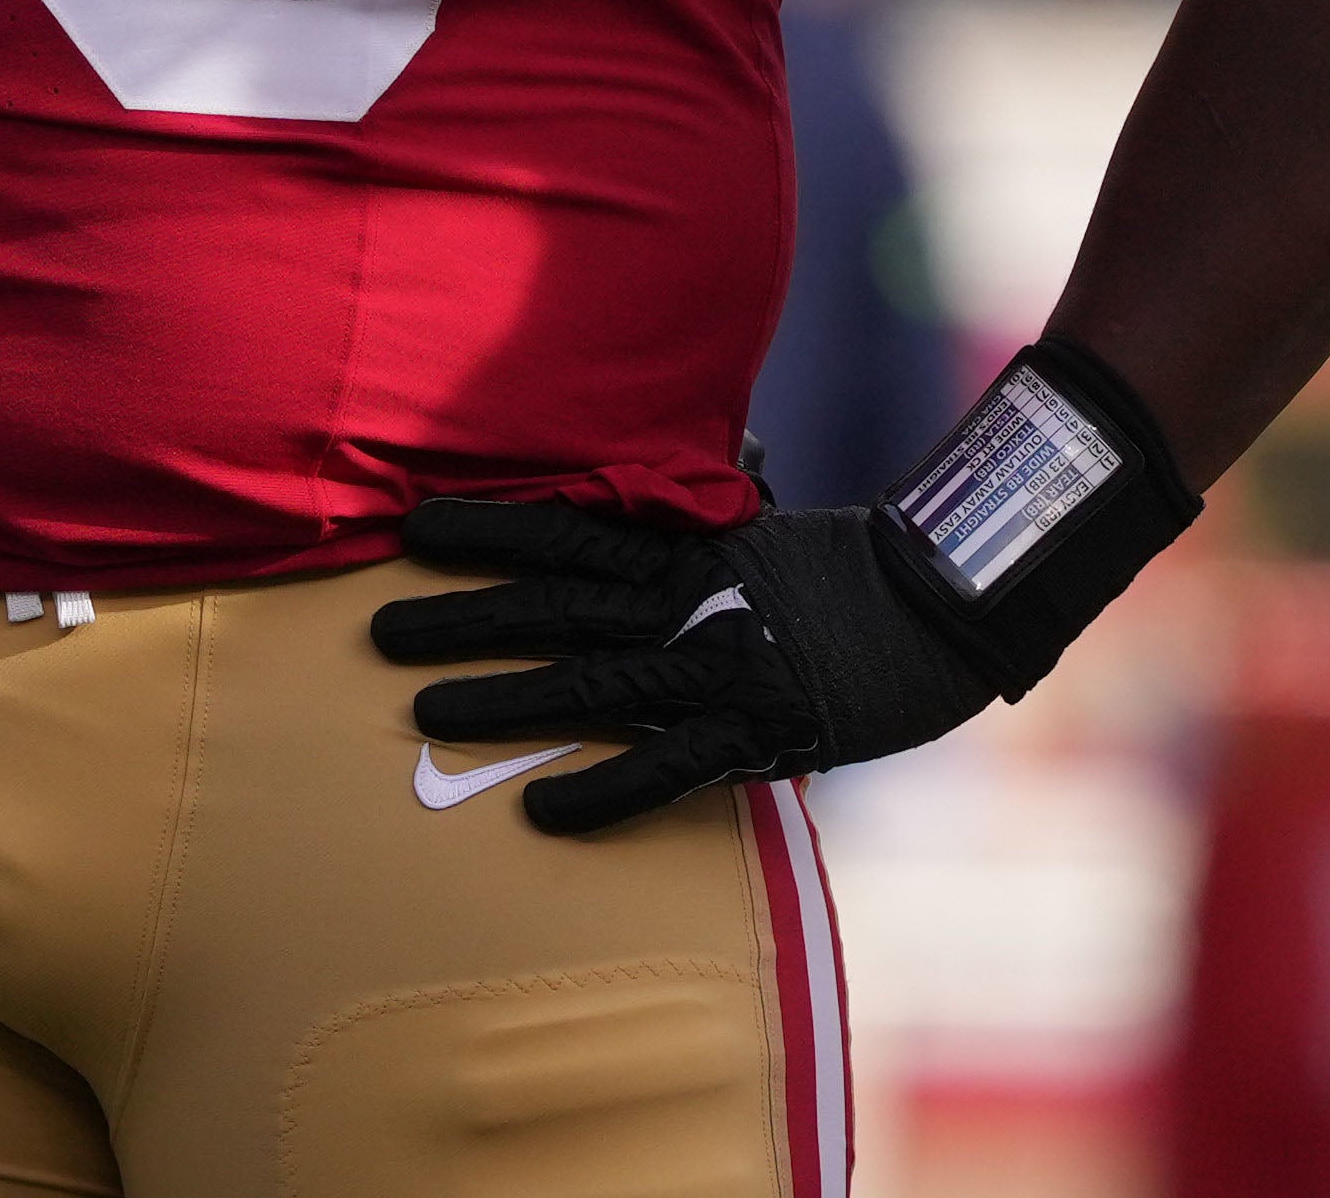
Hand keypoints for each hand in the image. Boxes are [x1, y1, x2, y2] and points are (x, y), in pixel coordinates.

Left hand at [370, 497, 994, 833]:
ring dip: (503, 697)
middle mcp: (689, 601)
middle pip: (554, 605)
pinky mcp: (758, 728)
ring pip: (590, 681)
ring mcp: (720, 665)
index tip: (410, 528)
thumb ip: (694, 535)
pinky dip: (601, 790)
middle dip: (464, 616)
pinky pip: (666, 766)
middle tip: (380, 630)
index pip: (567, 533)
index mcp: (688, 550)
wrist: (948, 606)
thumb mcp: (762, 538)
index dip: (488, 529)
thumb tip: (634, 519)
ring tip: (425, 712)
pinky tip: (539, 809)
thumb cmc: (853, 572)